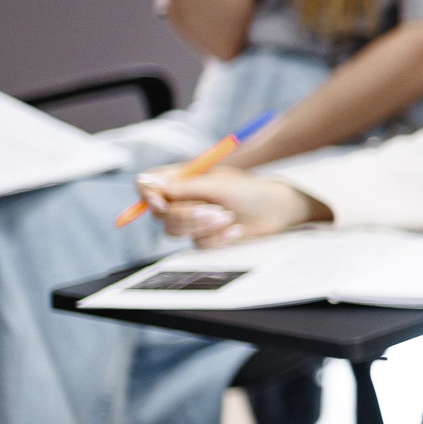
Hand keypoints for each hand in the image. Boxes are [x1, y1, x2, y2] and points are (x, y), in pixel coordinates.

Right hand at [141, 165, 327, 246]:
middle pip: (160, 213)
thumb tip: (144, 182)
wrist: (278, 211)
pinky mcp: (204, 236)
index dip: (148, 195)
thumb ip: (181, 186)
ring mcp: (192, 219)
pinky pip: (196, 244)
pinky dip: (217, 238)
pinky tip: (236, 229)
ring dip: (202, 226)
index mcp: (182, 179)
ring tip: (228, 216)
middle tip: (214, 211)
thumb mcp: (216, 185)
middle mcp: (182, 199)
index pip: (148, 185)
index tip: (162, 203)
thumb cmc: (250, 190)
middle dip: (187, 216)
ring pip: (174, 231)